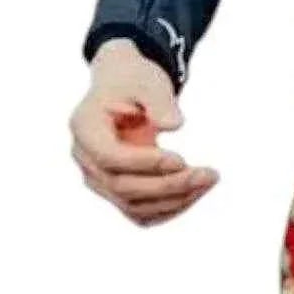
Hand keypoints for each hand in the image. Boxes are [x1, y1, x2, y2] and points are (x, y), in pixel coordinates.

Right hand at [69, 40, 218, 227]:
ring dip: (174, 200)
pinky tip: (197, 191)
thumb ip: (159, 100)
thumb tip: (174, 125)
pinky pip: (141, 212)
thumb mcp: (147, 81)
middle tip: (209, 174)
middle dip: (168, 185)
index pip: (109, 158)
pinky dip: (170, 207)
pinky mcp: (116, 192)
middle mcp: (85, 159)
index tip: (181, 158)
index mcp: (85, 128)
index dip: (144, 163)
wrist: (124, 89)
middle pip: (122, 187)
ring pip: (133, 205)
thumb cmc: (134, 81)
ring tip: (209, 179)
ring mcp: (98, 179)